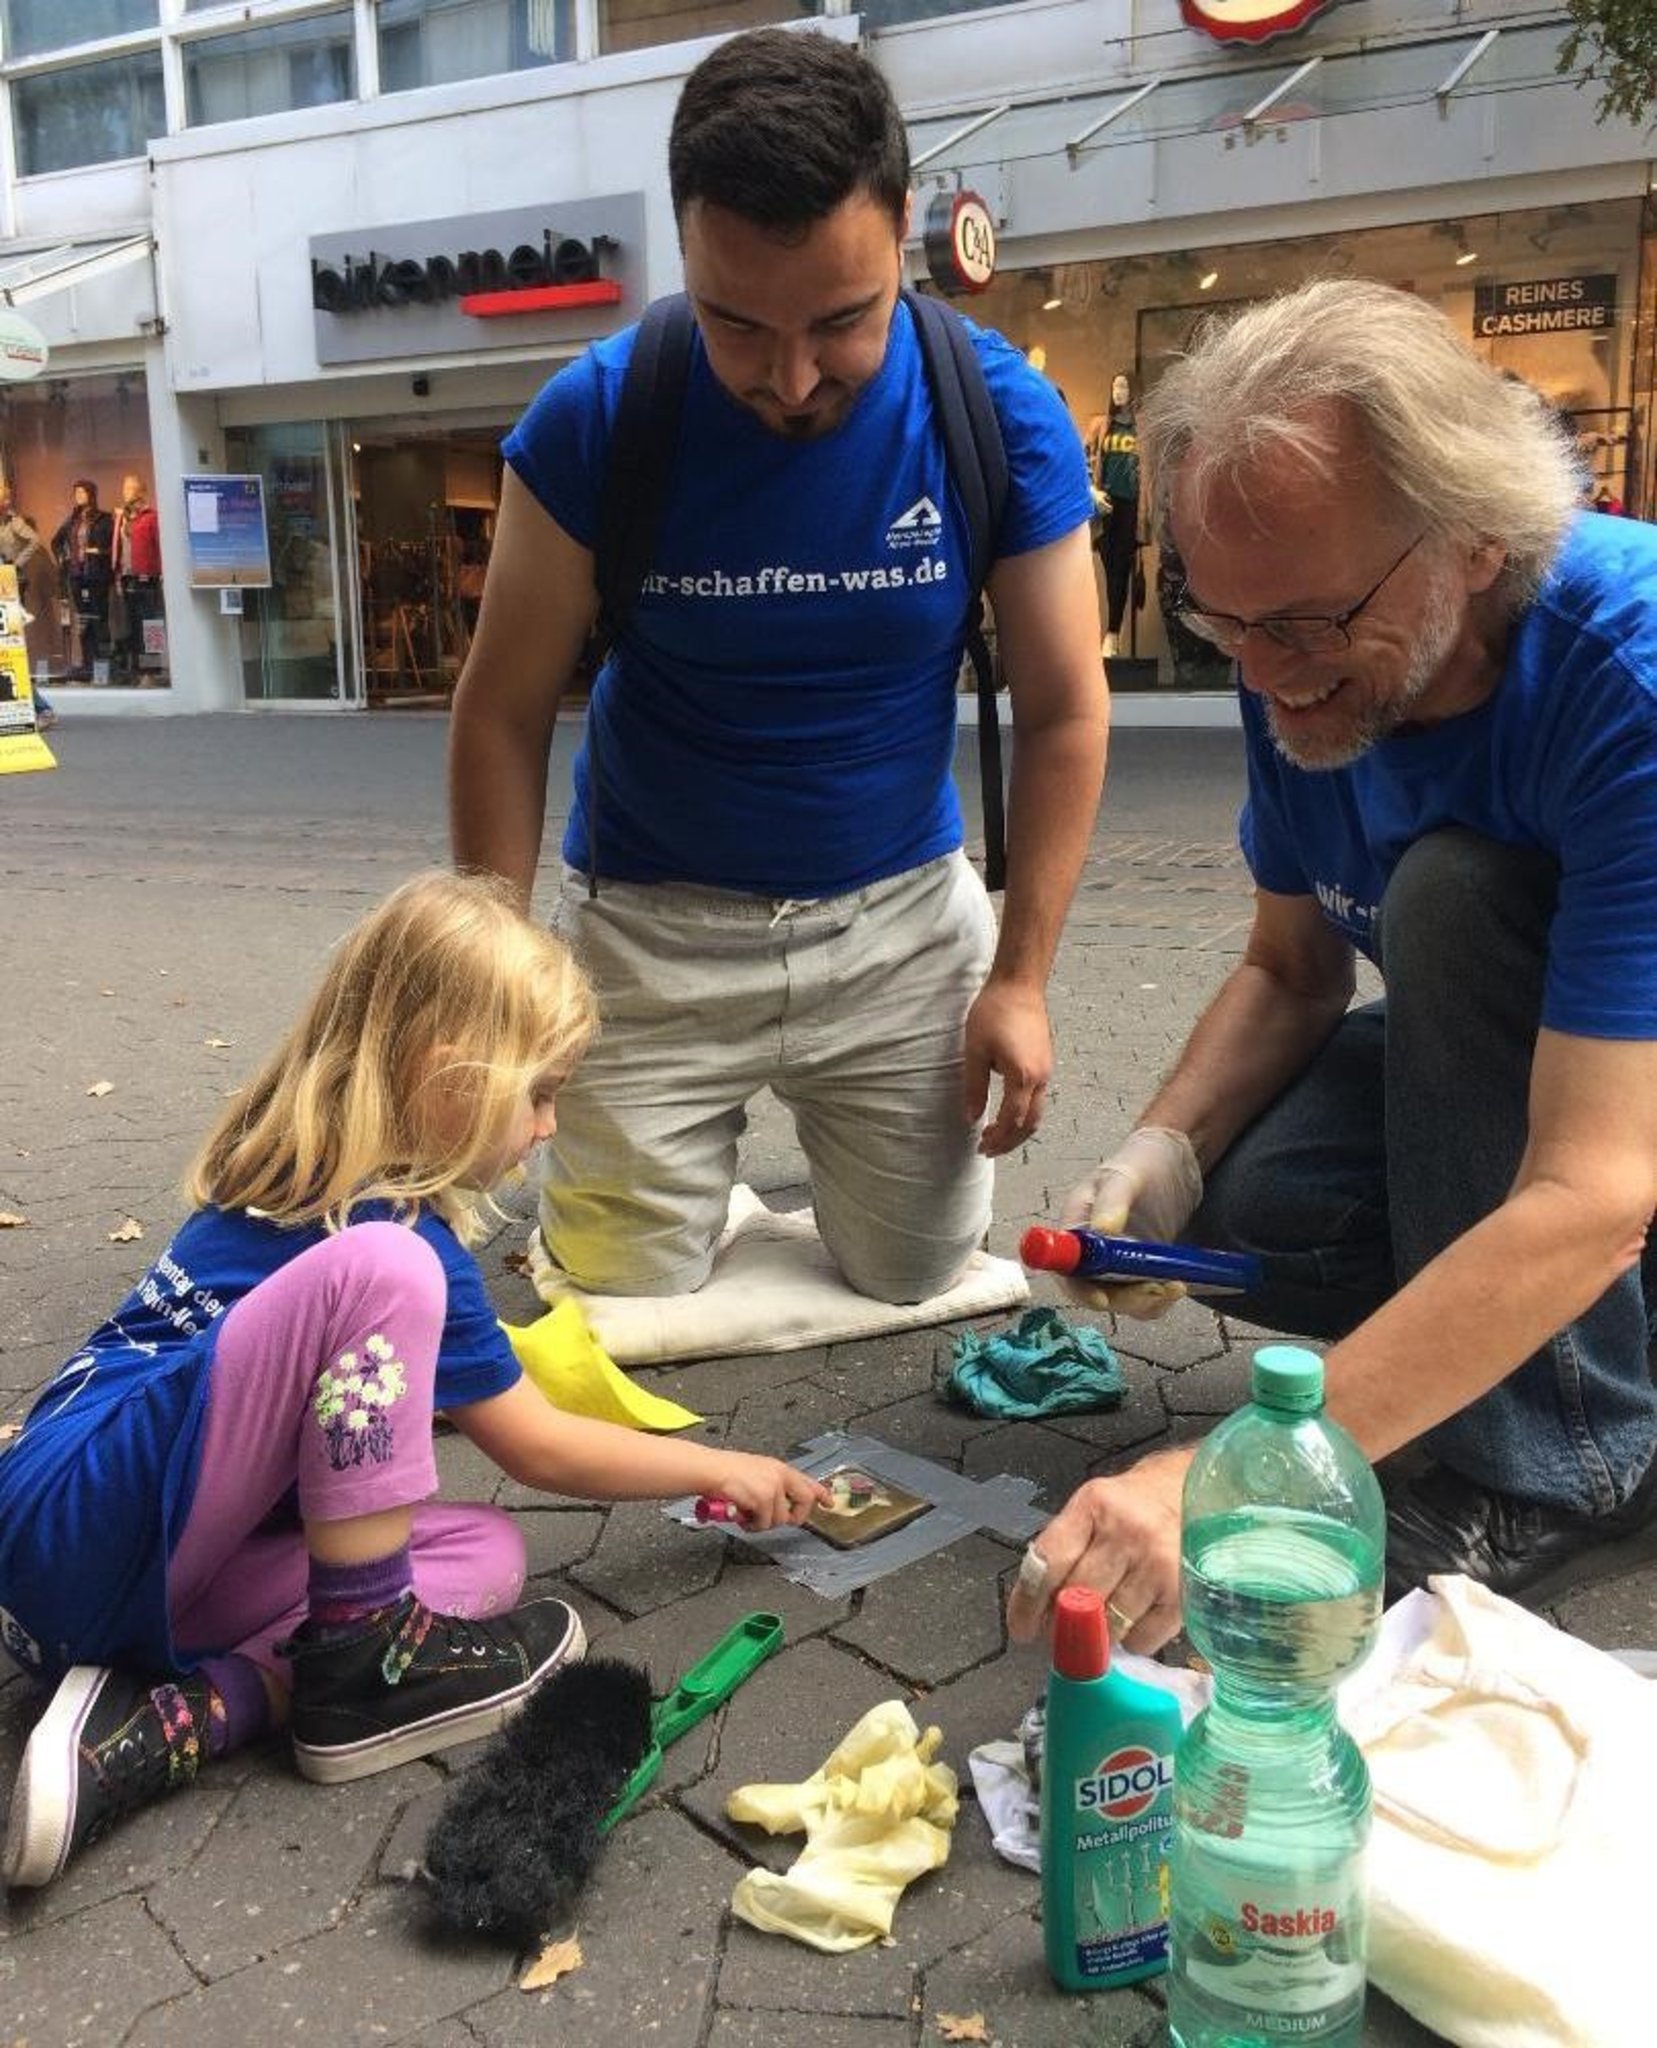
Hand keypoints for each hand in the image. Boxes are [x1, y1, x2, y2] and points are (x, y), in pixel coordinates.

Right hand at [707, 1455, 830, 1532]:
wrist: (711, 1470)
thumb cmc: (727, 1472)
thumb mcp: (757, 1471)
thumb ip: (774, 1484)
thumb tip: (783, 1503)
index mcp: (779, 1468)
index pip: (807, 1481)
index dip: (821, 1493)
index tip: (829, 1502)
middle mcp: (780, 1476)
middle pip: (805, 1502)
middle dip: (795, 1516)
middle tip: (782, 1519)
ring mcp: (773, 1488)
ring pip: (780, 1519)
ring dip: (763, 1521)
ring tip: (748, 1513)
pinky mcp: (763, 1500)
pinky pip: (764, 1524)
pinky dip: (752, 1525)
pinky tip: (742, 1516)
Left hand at [963, 981, 1053, 1156]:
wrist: (1019, 984)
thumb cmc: (994, 1012)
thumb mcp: (975, 1051)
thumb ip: (974, 1088)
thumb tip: (971, 1117)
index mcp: (1023, 1077)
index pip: (1012, 1121)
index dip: (997, 1138)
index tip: (981, 1147)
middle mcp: (1041, 1077)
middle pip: (1030, 1123)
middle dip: (1010, 1141)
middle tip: (988, 1149)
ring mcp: (1047, 1070)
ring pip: (1037, 1112)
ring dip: (1018, 1129)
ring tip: (996, 1135)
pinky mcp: (1046, 1062)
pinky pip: (1038, 1097)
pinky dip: (1024, 1113)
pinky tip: (1006, 1111)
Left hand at [1006, 1451, 1190, 1654]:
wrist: (1196, 1494)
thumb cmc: (1136, 1506)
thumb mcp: (1094, 1508)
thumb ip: (1066, 1549)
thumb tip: (1037, 1608)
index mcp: (1094, 1505)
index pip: (1049, 1562)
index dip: (1028, 1603)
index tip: (1021, 1629)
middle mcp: (1127, 1532)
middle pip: (1078, 1599)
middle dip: (1061, 1627)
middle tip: (1058, 1637)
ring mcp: (1159, 1563)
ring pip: (1110, 1626)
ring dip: (1097, 1639)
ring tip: (1097, 1630)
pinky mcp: (1184, 1594)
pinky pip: (1144, 1639)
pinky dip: (1131, 1642)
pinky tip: (1131, 1624)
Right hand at [1060, 1125, 1202, 1318]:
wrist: (1172, 1162)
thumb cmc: (1140, 1162)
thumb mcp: (1124, 1176)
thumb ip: (1112, 1201)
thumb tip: (1102, 1230)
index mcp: (1076, 1228)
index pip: (1066, 1270)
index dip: (1079, 1290)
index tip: (1103, 1299)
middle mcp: (1091, 1252)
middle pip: (1094, 1292)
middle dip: (1123, 1299)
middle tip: (1154, 1289)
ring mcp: (1117, 1264)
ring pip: (1122, 1300)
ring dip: (1145, 1302)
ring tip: (1173, 1286)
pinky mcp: (1140, 1270)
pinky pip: (1144, 1297)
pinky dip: (1159, 1300)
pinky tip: (1176, 1285)